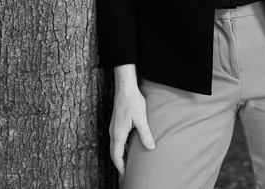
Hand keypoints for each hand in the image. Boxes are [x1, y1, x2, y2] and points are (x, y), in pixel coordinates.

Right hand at [109, 64, 154, 178]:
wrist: (125, 88)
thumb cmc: (133, 102)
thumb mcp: (141, 119)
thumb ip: (145, 134)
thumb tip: (151, 148)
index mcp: (118, 134)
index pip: (116, 155)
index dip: (120, 167)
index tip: (125, 175)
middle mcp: (113, 132)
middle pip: (114, 153)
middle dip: (120, 164)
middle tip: (126, 174)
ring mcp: (114, 128)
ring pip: (116, 146)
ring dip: (121, 156)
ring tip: (129, 163)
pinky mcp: (117, 124)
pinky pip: (118, 140)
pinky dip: (123, 147)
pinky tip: (131, 148)